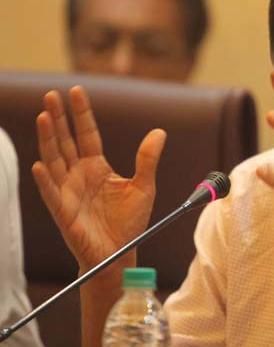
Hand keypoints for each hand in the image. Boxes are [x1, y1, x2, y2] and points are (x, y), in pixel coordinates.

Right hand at [32, 86, 165, 271]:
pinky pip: (52, 194)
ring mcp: (69, 192)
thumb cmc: (129, 223)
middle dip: (59, 119)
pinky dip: (45, 180)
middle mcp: (79, 176)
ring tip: (44, 116)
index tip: (77, 91)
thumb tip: (159, 132)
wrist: (121, 254)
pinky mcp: (64, 213)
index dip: (82, 114)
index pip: (87, 135)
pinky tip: (40, 164)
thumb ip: (147, 160)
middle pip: (66, 141)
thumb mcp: (144, 187)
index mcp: (97, 167)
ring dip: (48, 139)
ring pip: (55, 160)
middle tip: (52, 94)